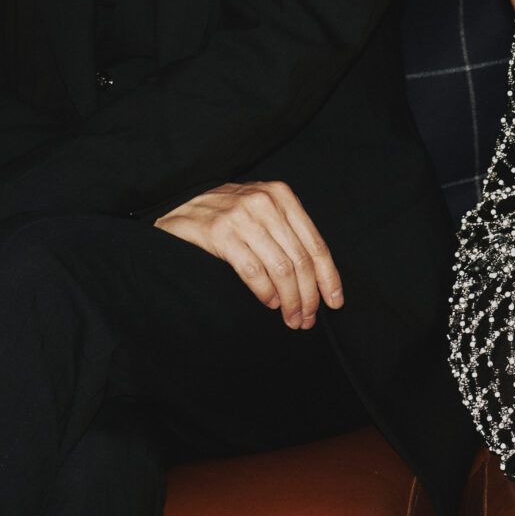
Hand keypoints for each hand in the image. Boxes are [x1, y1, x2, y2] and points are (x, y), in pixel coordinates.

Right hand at [155, 180, 343, 328]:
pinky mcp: (219, 233)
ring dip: (290, 300)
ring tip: (291, 318)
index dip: (328, 277)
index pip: (315, 243)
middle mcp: (265, 202)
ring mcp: (241, 216)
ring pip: (280, 269)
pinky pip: (253, 271)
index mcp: (282, 195)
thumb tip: (318, 277)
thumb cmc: (227, 216)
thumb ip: (287, 232)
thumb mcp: (262, 213)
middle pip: (300, 260)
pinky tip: (269, 304)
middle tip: (308, 319)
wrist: (179, 209)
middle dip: (309, 296)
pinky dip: (265, 292)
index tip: (334, 302)